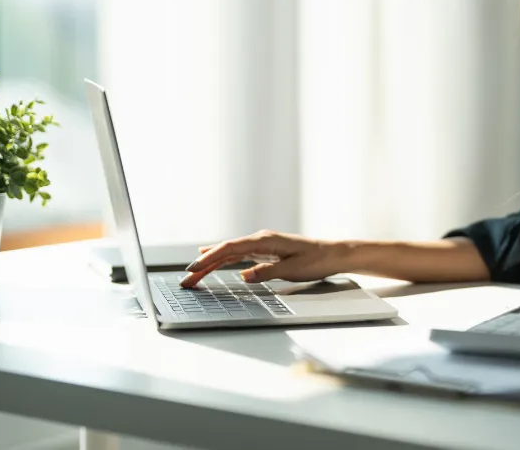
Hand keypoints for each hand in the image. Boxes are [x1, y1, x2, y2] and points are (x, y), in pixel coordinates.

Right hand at [178, 230, 346, 287]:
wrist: (333, 254)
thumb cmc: (316, 260)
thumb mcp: (292, 269)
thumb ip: (267, 272)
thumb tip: (244, 275)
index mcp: (265, 240)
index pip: (230, 248)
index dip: (209, 258)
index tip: (193, 268)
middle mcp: (260, 240)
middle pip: (225, 251)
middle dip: (203, 265)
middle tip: (186, 279)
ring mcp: (261, 245)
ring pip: (229, 254)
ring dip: (210, 264)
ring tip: (192, 275)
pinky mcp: (265, 252)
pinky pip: (238, 255)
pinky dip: (222, 259)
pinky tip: (211, 261)